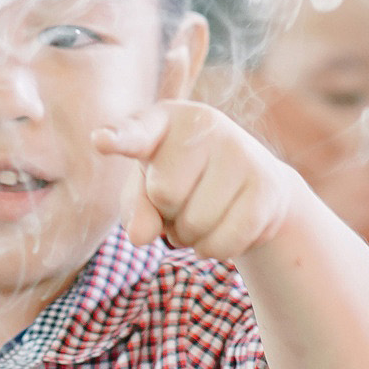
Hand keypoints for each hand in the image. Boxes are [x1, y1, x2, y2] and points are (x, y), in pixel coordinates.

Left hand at [93, 102, 296, 260]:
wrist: (254, 187)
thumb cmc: (186, 183)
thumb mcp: (148, 191)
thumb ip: (135, 209)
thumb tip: (141, 236)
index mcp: (164, 119)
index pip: (136, 132)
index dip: (119, 139)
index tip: (101, 140)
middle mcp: (205, 124)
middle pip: (164, 193)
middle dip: (169, 211)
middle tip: (185, 199)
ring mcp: (241, 150)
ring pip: (195, 223)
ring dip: (191, 234)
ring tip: (205, 211)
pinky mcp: (267, 185)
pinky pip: (224, 242)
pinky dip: (215, 249)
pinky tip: (225, 226)